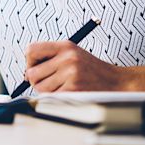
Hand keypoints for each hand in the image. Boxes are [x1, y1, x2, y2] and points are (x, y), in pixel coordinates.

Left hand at [24, 40, 144, 91]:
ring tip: (62, 87)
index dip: (29, 61)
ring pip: (40, 88)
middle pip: (32, 73)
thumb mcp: (73, 54)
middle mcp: (67, 58)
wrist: (117, 82)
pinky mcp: (74, 90)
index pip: (31, 50)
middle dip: (36, 81)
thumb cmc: (92, 70)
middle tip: (49, 82)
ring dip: (47, 91)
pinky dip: (56, 99)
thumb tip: (27, 72)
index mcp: (65, 46)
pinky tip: (69, 93)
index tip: (35, 68)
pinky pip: (52, 98)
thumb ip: (51, 58)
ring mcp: (70, 74)